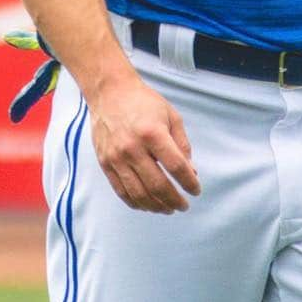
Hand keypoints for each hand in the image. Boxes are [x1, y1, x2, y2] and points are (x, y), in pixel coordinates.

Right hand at [89, 73, 200, 213]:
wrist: (110, 92)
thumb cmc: (143, 102)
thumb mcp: (170, 115)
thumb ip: (182, 144)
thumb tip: (191, 172)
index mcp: (152, 133)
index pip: (176, 166)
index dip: (189, 182)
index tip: (196, 190)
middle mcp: (133, 148)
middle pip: (158, 185)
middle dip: (174, 200)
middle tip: (184, 206)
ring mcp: (117, 158)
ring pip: (139, 194)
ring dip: (157, 206)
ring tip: (168, 209)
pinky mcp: (106, 164)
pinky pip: (122, 192)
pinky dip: (137, 203)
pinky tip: (148, 205)